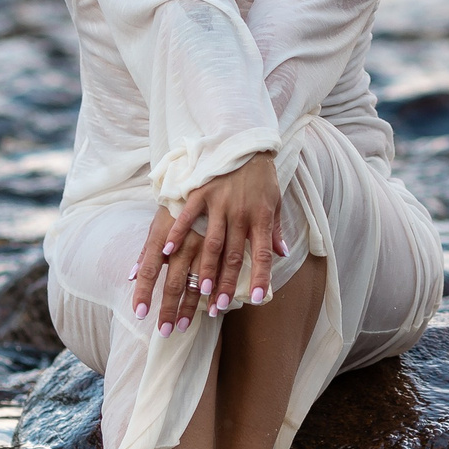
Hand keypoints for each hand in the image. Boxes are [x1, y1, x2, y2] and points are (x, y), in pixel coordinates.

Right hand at [129, 155, 284, 335]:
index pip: (262, 253)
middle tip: (220, 308)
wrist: (246, 140)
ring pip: (211, 242)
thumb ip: (275, 228)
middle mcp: (240, 212)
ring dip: (206, 269)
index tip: (258, 301)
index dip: (261, 277)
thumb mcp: (275, 200)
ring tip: (201, 292)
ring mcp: (219, 202)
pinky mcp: (200, 191)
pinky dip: (177, 234)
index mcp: (261, 216)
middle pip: (234, 255)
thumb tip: (281, 253)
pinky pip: (187, 216)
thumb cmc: (261, 175)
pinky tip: (167, 253)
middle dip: (228, 283)